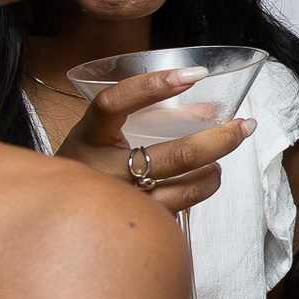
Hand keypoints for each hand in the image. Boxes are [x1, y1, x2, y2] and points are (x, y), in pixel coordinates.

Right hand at [55, 66, 253, 213]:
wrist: (53, 213)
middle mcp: (103, 172)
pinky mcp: (135, 224)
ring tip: (223, 158)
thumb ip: (145, 115)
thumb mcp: (101, 133)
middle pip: (174, 156)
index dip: (153, 85)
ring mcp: (121, 202)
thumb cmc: (86, 164)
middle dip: (220, 139)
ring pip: (185, 188)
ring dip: (215, 169)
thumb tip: (210, 109)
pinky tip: (207, 179)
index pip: (115, 103)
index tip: (195, 74)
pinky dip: (199, 191)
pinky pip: (179, 209)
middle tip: (244, 126)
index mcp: (88, 138)